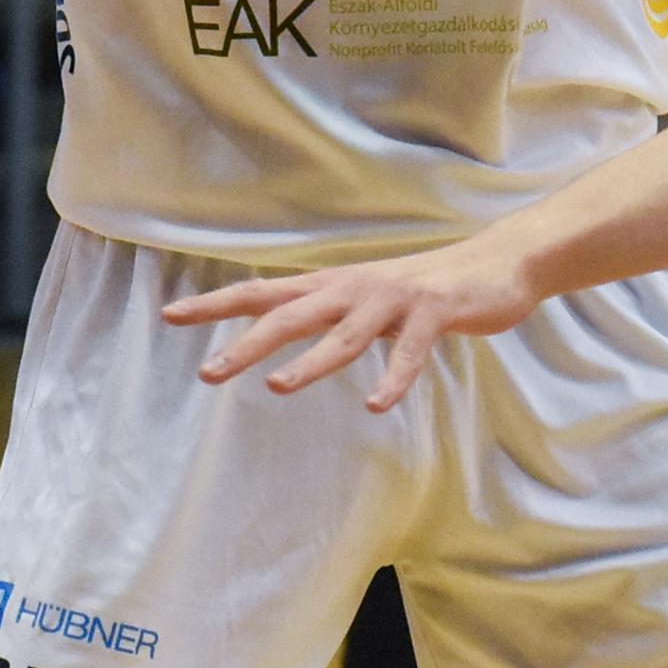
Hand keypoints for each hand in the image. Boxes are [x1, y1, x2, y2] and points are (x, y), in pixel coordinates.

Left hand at [164, 236, 541, 411]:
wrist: (496, 263)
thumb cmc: (427, 288)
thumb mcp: (366, 299)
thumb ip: (328, 314)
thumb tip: (280, 331)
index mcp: (334, 287)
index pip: (265, 292)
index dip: (218, 304)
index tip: (170, 315)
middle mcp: (355, 289)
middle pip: (292, 314)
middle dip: (249, 343)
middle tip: (208, 373)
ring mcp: (395, 299)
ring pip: (345, 334)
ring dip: (312, 361)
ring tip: (279, 387)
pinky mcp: (435, 312)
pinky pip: (410, 350)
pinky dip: (393, 377)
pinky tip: (378, 405)